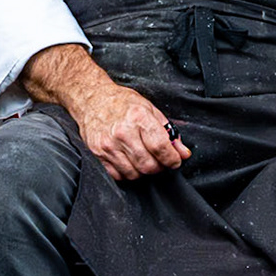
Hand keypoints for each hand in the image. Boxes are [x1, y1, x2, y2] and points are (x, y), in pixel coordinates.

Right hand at [67, 79, 190, 181]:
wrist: (93, 99)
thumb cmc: (122, 103)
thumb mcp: (150, 110)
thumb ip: (169, 132)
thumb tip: (183, 152)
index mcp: (139, 118)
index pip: (160, 147)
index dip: (172, 159)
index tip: (175, 161)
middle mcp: (122, 132)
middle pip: (148, 165)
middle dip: (159, 167)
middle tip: (161, 161)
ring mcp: (108, 145)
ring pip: (134, 173)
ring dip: (144, 171)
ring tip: (145, 159)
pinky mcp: (98, 154)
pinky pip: (118, 175)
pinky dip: (128, 172)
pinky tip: (130, 161)